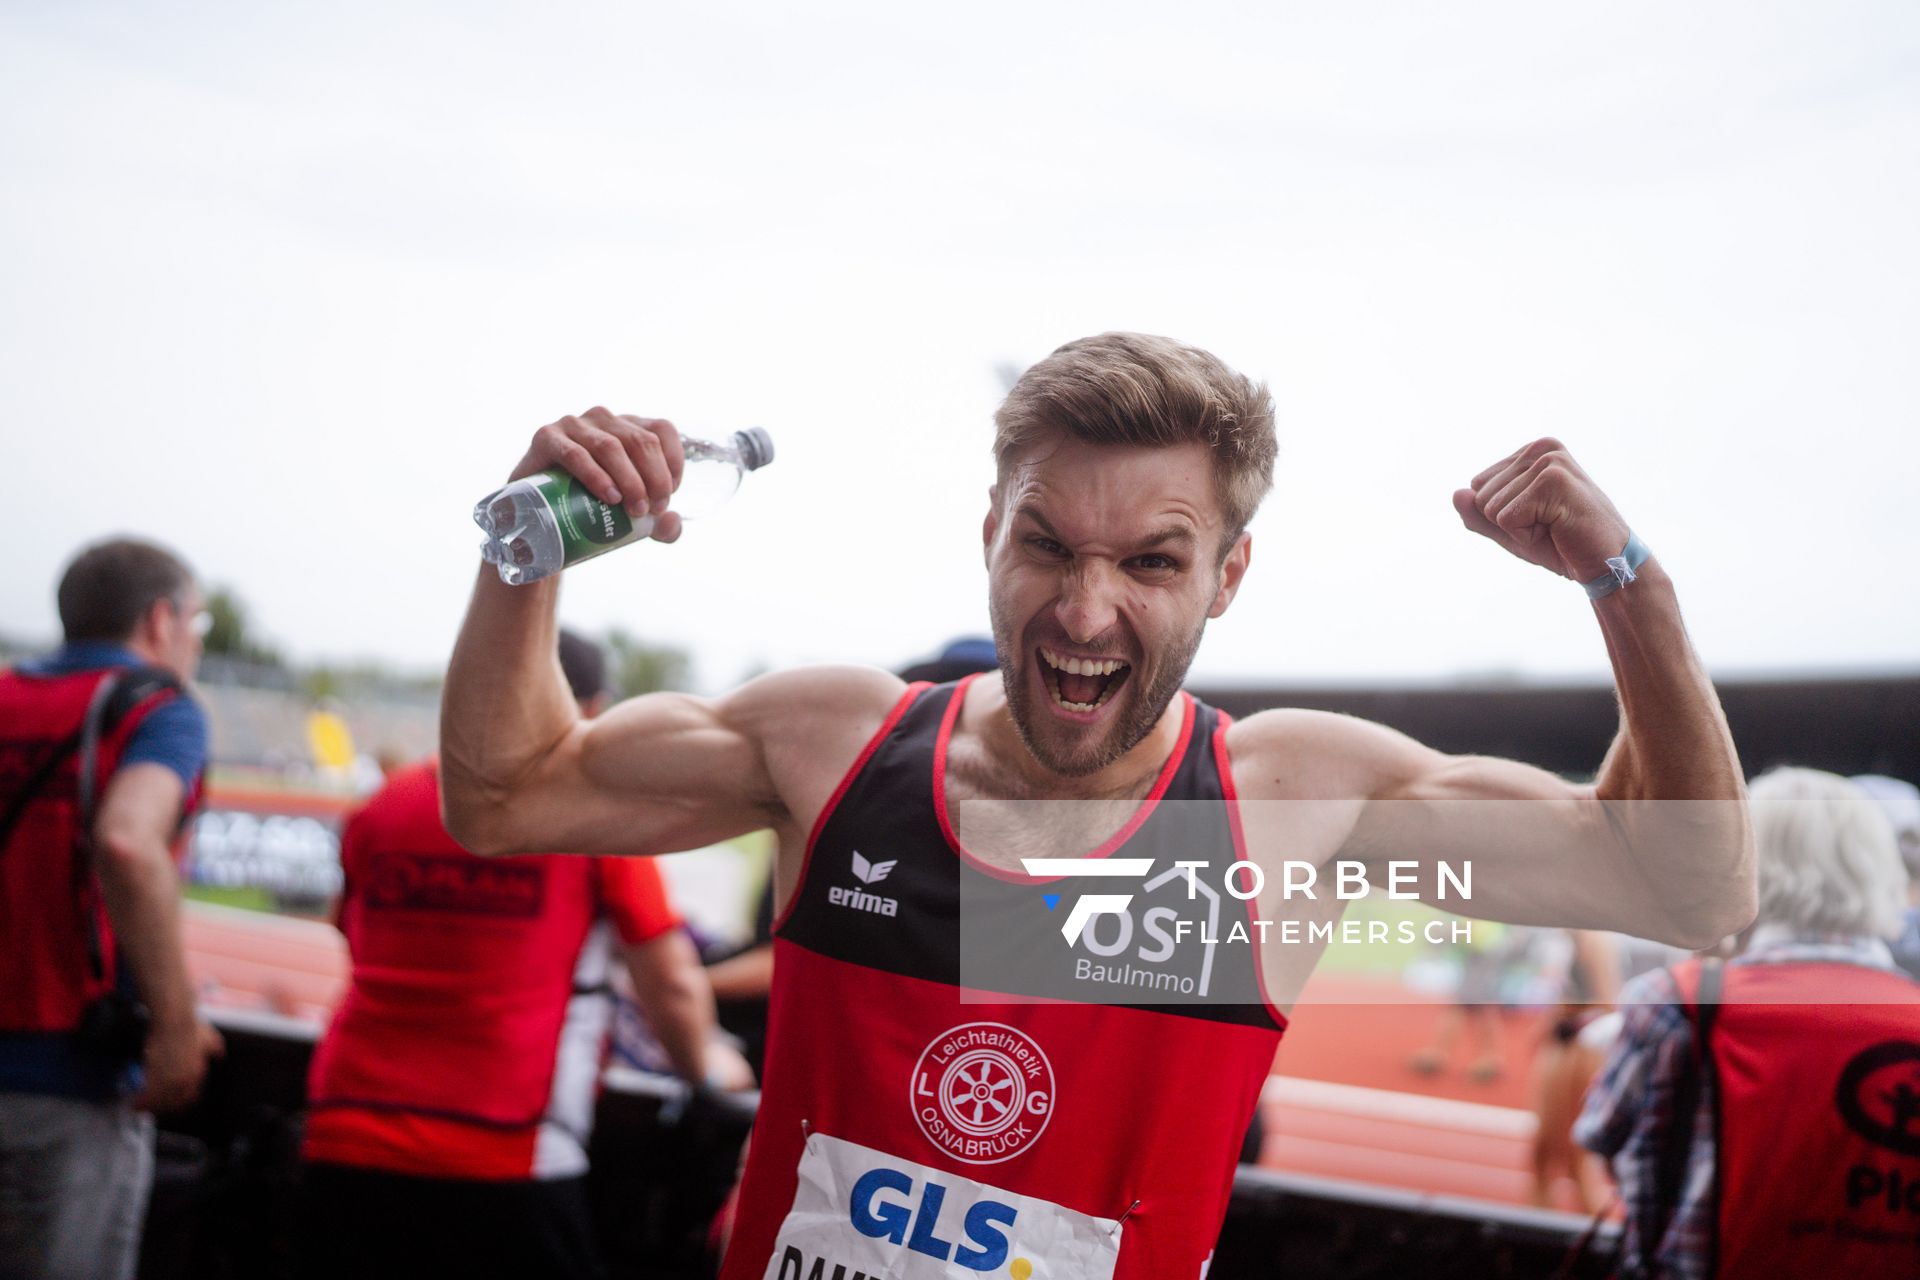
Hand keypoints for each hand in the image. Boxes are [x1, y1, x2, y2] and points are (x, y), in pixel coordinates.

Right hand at [133, 1017, 222, 1112]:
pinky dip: (140, 1101)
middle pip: (172, 1103)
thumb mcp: (210, 1038)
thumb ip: (215, 1049)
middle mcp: (183, 1081)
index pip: (190, 1097)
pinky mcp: (153, 1076)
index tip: (171, 1103)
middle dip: (163, 1106)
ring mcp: (168, 1079)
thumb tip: (219, 1055)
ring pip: (158, 1102)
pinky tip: (134, 1104)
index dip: (179, 1102)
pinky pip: (145, 1096)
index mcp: (196, 1074)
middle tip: (154, 1106)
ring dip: (150, 1106)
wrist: (174, 1021)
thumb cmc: (190, 1027)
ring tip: (141, 1107)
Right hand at [510, 408, 686, 542]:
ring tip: (634, 509)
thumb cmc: (589, 508)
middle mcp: (603, 419)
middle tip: (650, 511)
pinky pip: (575, 454)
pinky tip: (609, 496)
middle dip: (653, 478)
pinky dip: (596, 475)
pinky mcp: (547, 437)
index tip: (668, 497)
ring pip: (611, 446)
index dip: (672, 462)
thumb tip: (672, 520)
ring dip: (629, 479)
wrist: (538, 516)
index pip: (662, 430)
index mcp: (628, 426)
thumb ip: (658, 524)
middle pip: (641, 441)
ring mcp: (574, 425)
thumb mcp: (629, 517)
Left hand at [1453, 438, 1631, 581]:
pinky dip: (1527, 536)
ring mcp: (1549, 461)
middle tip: (1550, 526)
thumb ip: (1478, 514)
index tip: (1539, 519)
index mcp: (1532, 452)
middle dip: (1509, 523)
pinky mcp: (1553, 480)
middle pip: (1481, 496)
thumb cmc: (1561, 545)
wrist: (1606, 565)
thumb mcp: (1510, 530)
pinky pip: (1506, 518)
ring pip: (1491, 507)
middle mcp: (1541, 449)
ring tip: (1556, 527)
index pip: (1478, 486)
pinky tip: (1559, 530)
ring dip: (1520, 530)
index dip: (1502, 516)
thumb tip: (1456, 494)